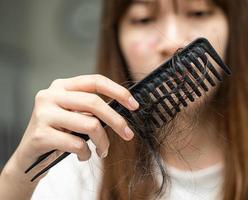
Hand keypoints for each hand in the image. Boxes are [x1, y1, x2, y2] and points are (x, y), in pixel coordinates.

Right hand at [1, 74, 138, 184]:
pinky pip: (77, 144)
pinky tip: (83, 156)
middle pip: (95, 103)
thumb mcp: (74, 115)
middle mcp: (50, 95)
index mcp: (61, 86)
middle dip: (117, 121)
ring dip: (103, 143)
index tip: (134, 105)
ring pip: (90, 124)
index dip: (118, 91)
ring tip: (102, 151)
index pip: (95, 81)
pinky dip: (87, 154)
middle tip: (128, 135)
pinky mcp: (40, 134)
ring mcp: (44, 114)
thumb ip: (91, 108)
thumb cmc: (59, 133)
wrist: (30, 156)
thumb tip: (124, 108)